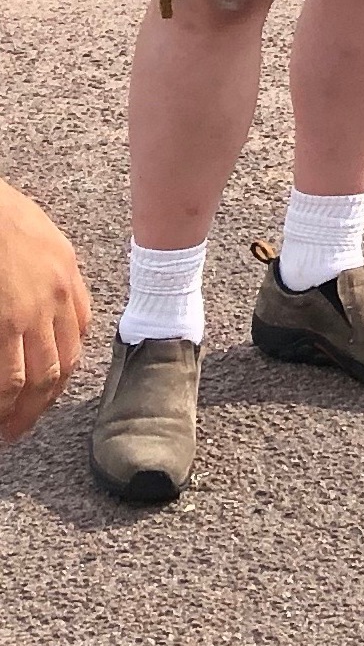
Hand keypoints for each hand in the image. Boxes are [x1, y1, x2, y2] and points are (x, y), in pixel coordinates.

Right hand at [0, 180, 91, 443]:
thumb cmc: (5, 215)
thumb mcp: (47, 241)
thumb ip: (52, 273)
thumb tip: (50, 302)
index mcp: (68, 281)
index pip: (75, 338)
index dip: (62, 370)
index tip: (48, 390)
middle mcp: (56, 301)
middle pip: (58, 365)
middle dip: (43, 402)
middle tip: (24, 425)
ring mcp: (27, 314)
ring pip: (32, 376)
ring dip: (21, 409)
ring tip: (8, 430)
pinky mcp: (2, 323)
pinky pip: (7, 372)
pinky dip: (3, 395)